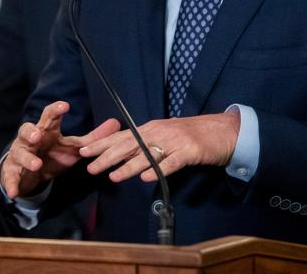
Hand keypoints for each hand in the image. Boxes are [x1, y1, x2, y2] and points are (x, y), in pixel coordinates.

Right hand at [0, 100, 119, 198]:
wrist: (31, 173)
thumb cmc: (52, 153)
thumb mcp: (73, 146)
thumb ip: (93, 137)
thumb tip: (116, 123)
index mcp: (46, 131)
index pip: (49, 116)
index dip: (56, 110)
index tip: (65, 105)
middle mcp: (30, 139)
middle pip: (26, 130)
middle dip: (31, 132)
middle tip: (39, 135)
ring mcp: (19, 154)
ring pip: (19, 153)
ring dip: (27, 159)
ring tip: (36, 165)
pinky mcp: (12, 171)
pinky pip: (10, 177)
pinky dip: (11, 184)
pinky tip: (14, 192)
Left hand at [78, 111, 240, 182]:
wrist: (223, 131)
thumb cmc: (193, 135)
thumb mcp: (166, 135)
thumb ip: (146, 144)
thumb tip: (123, 156)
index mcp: (151, 128)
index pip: (121, 136)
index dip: (101, 144)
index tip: (83, 150)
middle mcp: (159, 132)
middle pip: (128, 145)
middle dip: (107, 156)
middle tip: (90, 167)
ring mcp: (174, 142)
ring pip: (146, 155)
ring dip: (128, 167)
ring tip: (113, 176)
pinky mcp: (189, 152)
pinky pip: (171, 163)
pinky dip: (158, 170)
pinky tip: (146, 178)